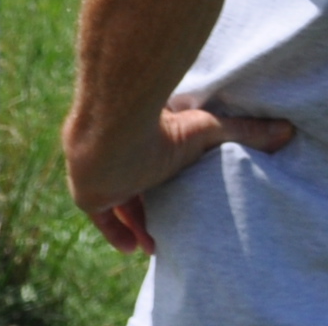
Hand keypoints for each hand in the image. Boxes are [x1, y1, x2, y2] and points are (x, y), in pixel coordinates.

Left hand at [70, 96, 294, 253]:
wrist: (113, 130)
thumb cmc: (160, 124)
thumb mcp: (207, 129)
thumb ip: (244, 132)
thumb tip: (285, 131)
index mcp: (140, 137)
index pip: (148, 161)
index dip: (162, 182)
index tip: (177, 201)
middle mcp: (116, 153)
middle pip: (130, 184)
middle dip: (145, 208)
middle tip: (164, 231)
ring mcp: (97, 171)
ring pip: (115, 201)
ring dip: (133, 223)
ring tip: (153, 247)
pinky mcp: (85, 190)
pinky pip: (99, 216)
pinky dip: (114, 231)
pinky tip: (131, 248)